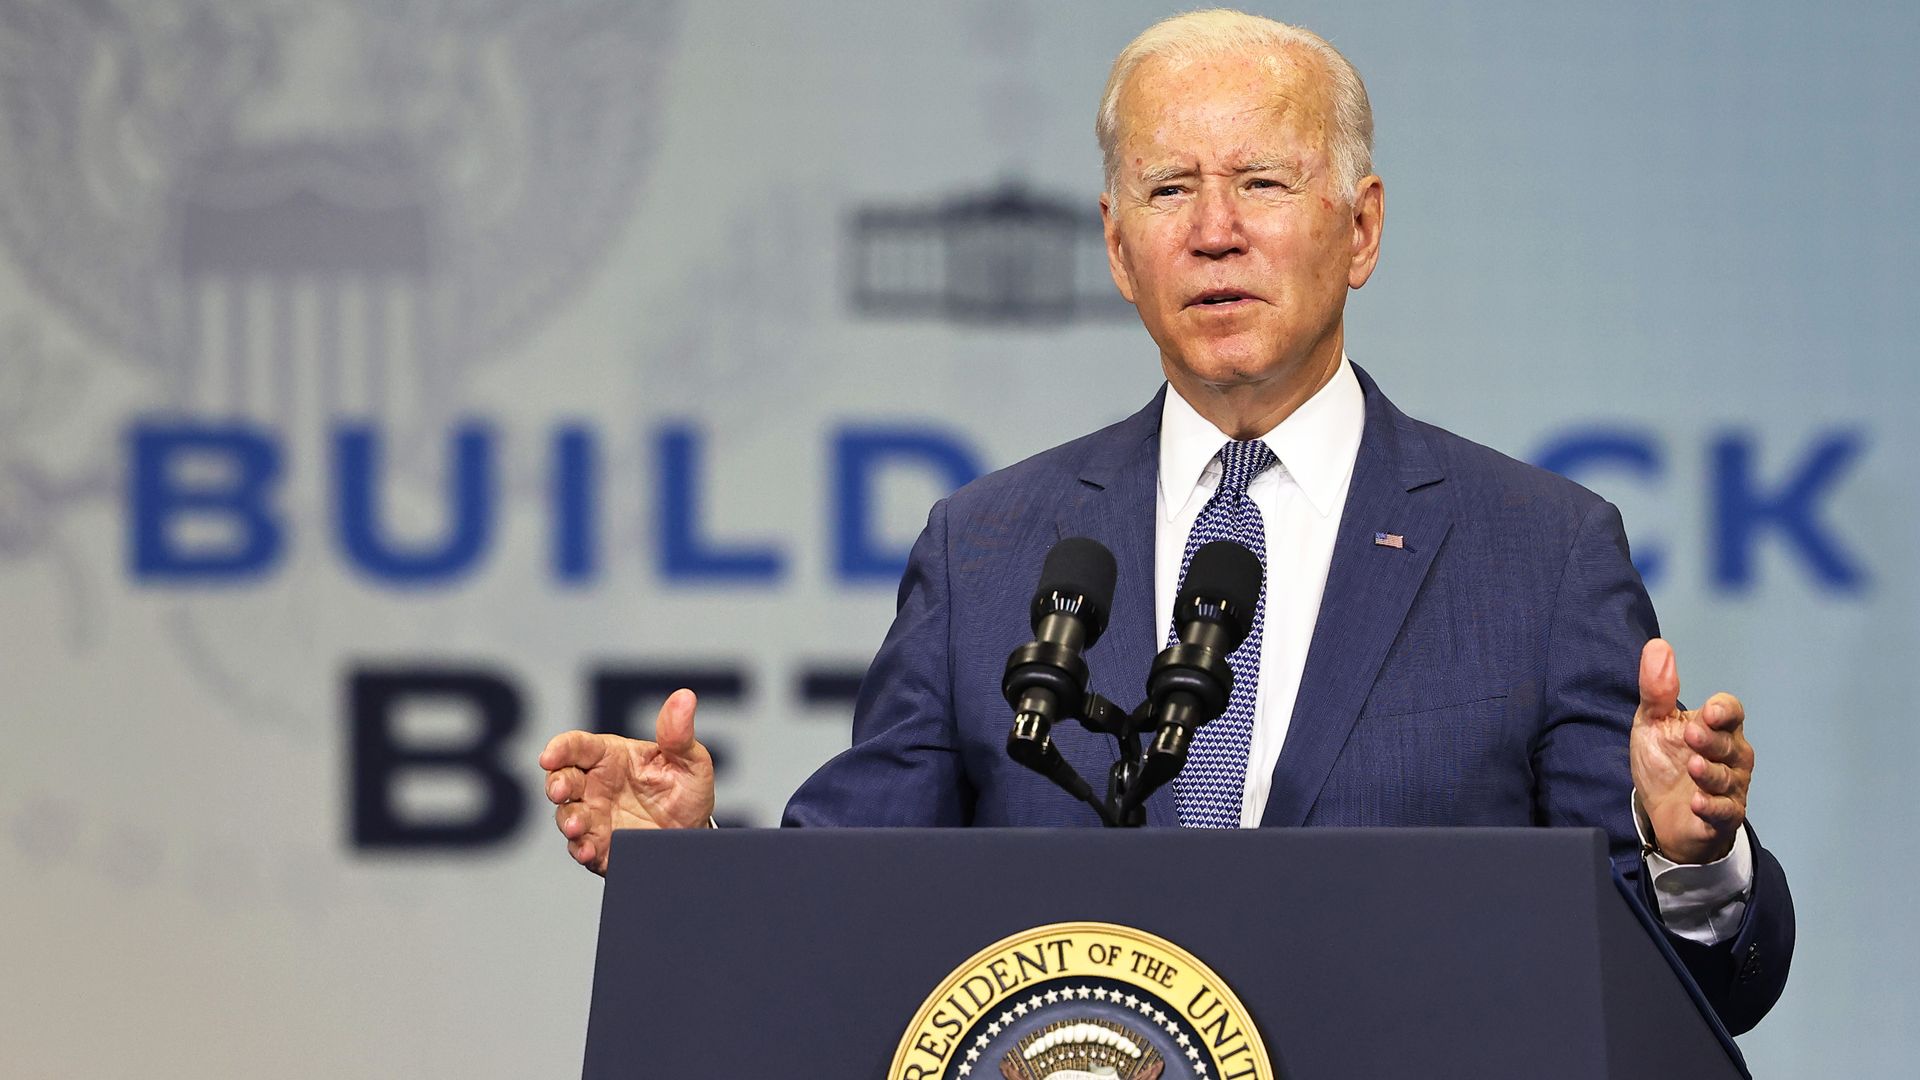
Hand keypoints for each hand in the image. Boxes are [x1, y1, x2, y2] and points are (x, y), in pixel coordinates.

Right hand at [538, 688, 715, 874]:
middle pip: (562, 778)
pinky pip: (580, 846)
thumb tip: (685, 697)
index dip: (560, 748)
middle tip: (559, 791)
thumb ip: (679, 735)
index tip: (549, 755)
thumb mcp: (690, 761)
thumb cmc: (686, 791)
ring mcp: (594, 816)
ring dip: (568, 820)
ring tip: (577, 827)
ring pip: (567, 814)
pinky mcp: (599, 845)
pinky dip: (580, 848)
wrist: (693, 835)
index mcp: (611, 757)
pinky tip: (588, 849)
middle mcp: (595, 785)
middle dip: (555, 783)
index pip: (578, 746)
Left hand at [1630, 639, 1751, 864]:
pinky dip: (1712, 807)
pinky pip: (1724, 811)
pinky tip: (1698, 802)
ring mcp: (1730, 788)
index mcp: (1716, 729)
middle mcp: (1731, 756)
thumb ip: (1657, 690)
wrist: (1663, 814)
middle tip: (1692, 736)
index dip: (1725, 710)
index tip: (1710, 711)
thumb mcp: (1653, 723)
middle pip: (1731, 743)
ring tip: (1693, 767)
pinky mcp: (1722, 817)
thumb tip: (1657, 646)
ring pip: (1728, 778)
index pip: (1731, 712)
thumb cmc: (1664, 763)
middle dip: (1713, 740)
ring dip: (1711, 773)